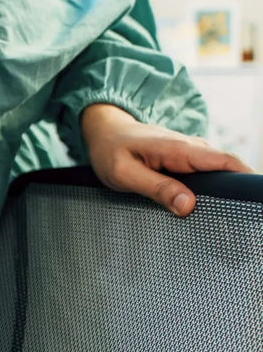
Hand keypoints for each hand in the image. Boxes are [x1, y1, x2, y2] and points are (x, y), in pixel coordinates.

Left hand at [82, 104, 251, 215]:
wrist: (104, 132)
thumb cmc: (110, 151)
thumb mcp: (125, 174)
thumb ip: (157, 189)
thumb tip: (187, 206)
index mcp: (179, 149)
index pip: (227, 162)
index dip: (246, 178)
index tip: (252, 200)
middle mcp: (191, 148)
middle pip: (228, 170)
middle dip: (235, 192)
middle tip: (234, 220)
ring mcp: (190, 154)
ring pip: (217, 174)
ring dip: (221, 192)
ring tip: (220, 217)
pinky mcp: (186, 161)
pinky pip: (205, 175)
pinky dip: (209, 189)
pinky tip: (204, 206)